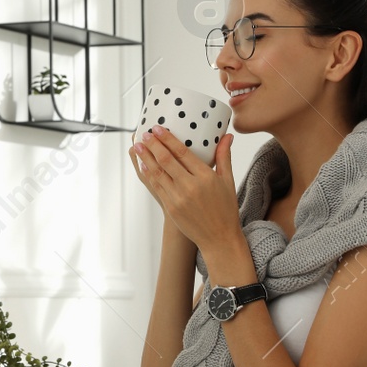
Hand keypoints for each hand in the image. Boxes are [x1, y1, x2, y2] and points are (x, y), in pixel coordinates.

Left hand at [128, 126, 241, 251]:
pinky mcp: (171, 208)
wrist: (219, 238)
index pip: (182, 152)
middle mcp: (190, 186)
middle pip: (166, 160)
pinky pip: (157, 187)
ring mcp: (178, 198)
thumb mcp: (228, 181)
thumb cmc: (225, 208)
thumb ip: (224, 157)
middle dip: (153, 145)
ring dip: (146, 157)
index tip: (158, 129)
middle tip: (144, 133)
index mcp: (205, 177)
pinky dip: (149, 174)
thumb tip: (227, 136)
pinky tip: (144, 164)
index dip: (168, 139)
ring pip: (158, 173)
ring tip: (138, 145)